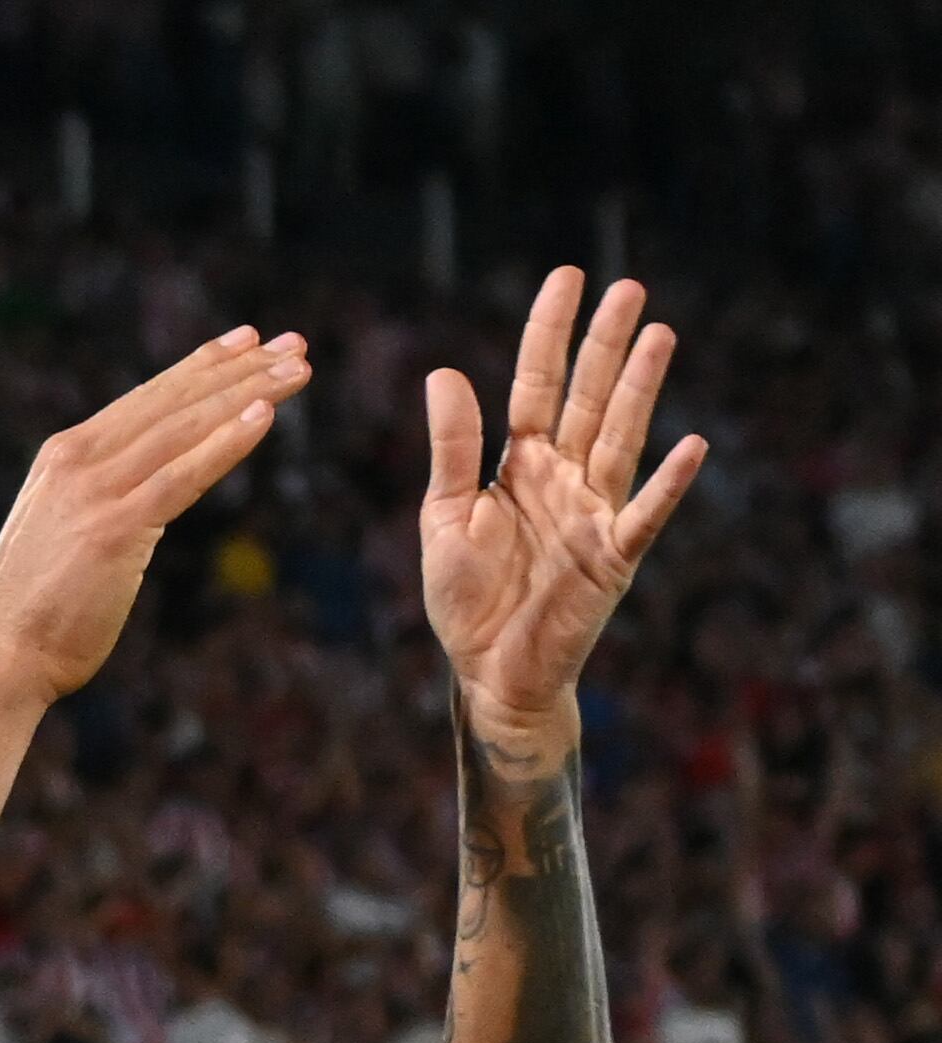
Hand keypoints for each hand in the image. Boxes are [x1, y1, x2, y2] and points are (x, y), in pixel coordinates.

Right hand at [0, 328, 310, 709]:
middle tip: (295, 344)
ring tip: (297, 369)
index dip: (200, 366)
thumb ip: (103, 502)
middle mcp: (76, 463)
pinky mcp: (114, 530)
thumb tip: (152, 497)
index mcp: (63, 458)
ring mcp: (93, 494)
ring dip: (247, 394)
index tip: (247, 341)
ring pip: (184, 429)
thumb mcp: (64, 534)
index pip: (146, 399)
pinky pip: (182, 477)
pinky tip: (264, 417)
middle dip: (238, 369)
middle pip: (172, 402)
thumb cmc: (34, 611)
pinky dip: (224, 444)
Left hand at [424, 269, 706, 758]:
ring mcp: (594, 512)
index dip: (550, 334)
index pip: (536, 386)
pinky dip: (668, 483)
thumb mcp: (444, 515)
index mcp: (519, 465)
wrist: (488, 670)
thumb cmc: (467, 597)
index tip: (568, 278)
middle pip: (588, 399)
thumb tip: (444, 372)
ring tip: (660, 333)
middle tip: (628, 287)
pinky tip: (693, 444)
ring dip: (640, 389)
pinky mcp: (613, 557)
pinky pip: (644, 514)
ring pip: (620, 438)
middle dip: (604, 345)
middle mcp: (564, 478)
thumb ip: (452, 448)